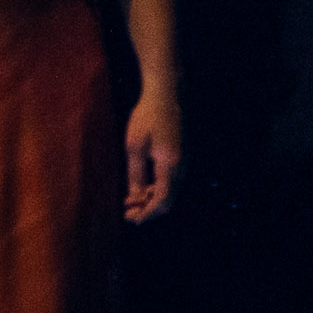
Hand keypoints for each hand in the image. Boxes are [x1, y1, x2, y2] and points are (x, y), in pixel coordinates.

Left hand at [125, 88, 181, 223]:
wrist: (167, 94)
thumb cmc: (147, 118)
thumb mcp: (134, 147)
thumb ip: (135, 175)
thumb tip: (134, 199)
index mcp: (170, 166)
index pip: (162, 201)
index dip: (146, 214)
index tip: (130, 219)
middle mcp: (181, 168)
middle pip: (168, 200)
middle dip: (148, 210)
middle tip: (128, 213)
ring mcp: (184, 162)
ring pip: (170, 192)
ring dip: (151, 200)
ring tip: (130, 201)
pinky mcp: (181, 157)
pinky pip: (171, 182)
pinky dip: (157, 189)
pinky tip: (142, 187)